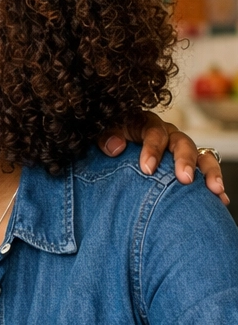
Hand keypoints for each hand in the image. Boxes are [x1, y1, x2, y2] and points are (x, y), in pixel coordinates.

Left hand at [101, 113, 227, 204]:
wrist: (113, 152)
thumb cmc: (110, 142)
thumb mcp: (104, 135)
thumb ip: (106, 137)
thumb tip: (115, 147)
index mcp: (146, 124)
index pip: (154, 132)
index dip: (152, 149)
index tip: (147, 169)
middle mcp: (168, 135)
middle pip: (182, 143)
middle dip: (184, 161)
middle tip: (184, 179)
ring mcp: (180, 150)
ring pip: (200, 155)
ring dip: (208, 172)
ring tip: (214, 189)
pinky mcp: (188, 164)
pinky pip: (205, 171)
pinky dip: (213, 184)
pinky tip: (220, 200)